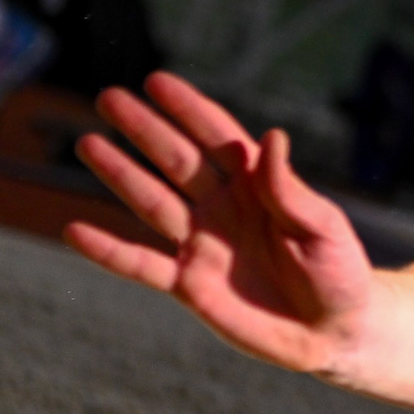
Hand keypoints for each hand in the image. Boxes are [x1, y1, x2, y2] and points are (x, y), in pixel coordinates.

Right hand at [68, 72, 379, 377]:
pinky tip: (73, 231)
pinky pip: (141, 265)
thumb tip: (272, 136)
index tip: (157, 81)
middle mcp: (223, 209)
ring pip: (152, 202)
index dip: (189, 110)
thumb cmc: (339, 273)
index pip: (218, 139)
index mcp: (258, 187)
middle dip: (145, 130)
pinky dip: (108, 251)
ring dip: (120, 174)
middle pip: (176, 161)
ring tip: (88, 143)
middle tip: (109, 97)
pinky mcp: (189, 285)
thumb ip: (290, 190)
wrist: (336, 332)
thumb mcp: (323, 228)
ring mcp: (202, 245)